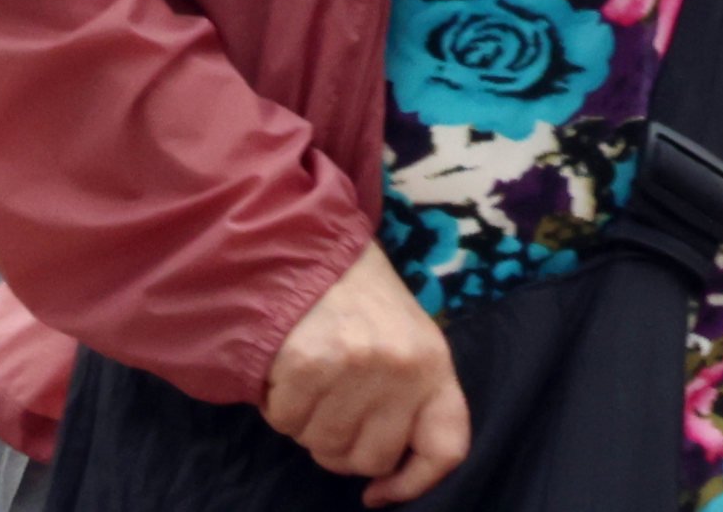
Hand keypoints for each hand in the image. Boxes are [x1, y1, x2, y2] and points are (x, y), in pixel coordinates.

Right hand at [263, 245, 466, 505]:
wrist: (300, 237)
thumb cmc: (352, 289)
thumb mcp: (404, 332)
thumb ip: (409, 392)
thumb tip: (386, 470)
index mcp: (432, 362)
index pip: (445, 449)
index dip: (413, 484)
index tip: (378, 494)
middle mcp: (399, 369)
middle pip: (372, 458)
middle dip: (342, 448)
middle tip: (324, 415)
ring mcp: (352, 368)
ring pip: (323, 445)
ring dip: (305, 425)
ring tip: (303, 383)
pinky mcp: (305, 363)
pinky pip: (286, 421)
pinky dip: (276, 406)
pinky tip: (281, 372)